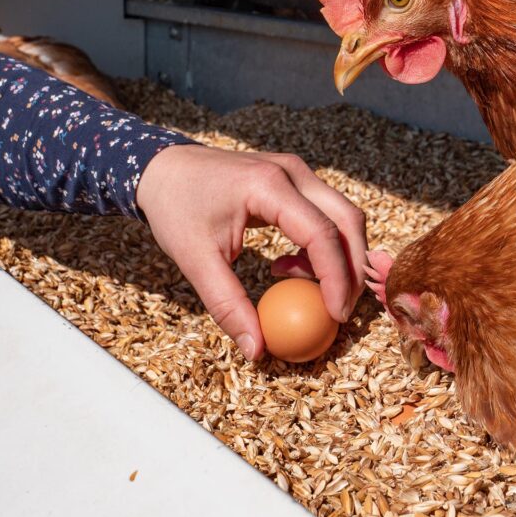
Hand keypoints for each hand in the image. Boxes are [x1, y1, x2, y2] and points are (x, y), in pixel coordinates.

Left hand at [135, 144, 367, 359]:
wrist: (163, 167)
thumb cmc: (175, 208)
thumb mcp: (195, 260)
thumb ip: (228, 304)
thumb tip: (257, 349)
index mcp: (268, 185)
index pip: (322, 233)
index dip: (336, 278)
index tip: (335, 316)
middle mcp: (292, 172)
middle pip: (348, 220)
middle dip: (352, 270)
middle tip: (340, 311)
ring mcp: (297, 171)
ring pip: (344, 216)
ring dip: (340, 258)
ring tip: (307, 290)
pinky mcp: (296, 179)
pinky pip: (327, 214)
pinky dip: (324, 247)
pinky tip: (289, 267)